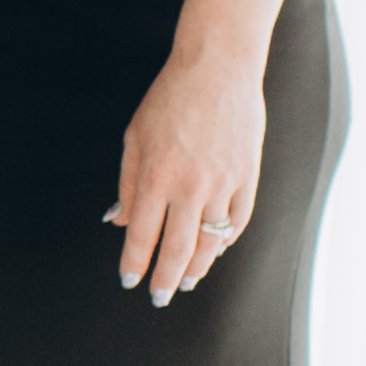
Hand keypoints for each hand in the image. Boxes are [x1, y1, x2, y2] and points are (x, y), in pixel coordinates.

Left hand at [109, 43, 264, 301]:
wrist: (217, 67)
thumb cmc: (169, 99)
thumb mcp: (134, 137)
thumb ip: (127, 184)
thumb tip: (118, 222)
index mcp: (156, 176)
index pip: (141, 235)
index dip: (134, 264)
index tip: (130, 281)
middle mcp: (190, 186)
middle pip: (176, 249)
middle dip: (165, 279)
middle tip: (159, 298)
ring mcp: (223, 183)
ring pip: (210, 242)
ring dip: (196, 268)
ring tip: (186, 281)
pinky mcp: (247, 176)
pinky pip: (237, 221)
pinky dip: (225, 241)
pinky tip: (214, 251)